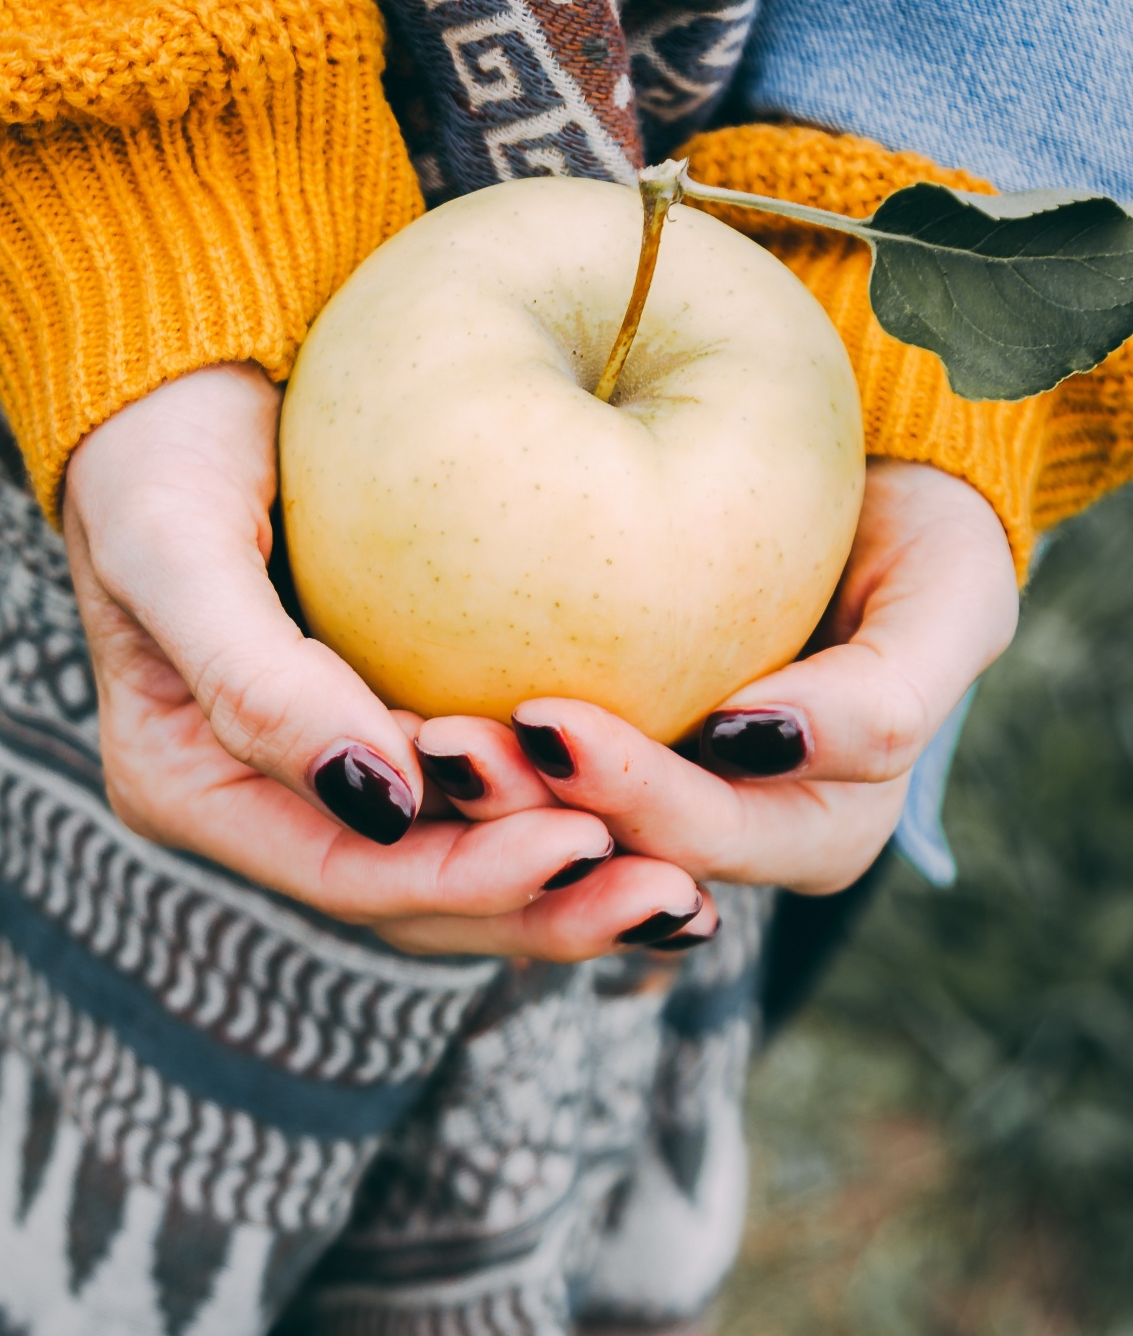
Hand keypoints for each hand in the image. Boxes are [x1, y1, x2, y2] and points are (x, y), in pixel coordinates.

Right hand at [62, 363, 704, 957]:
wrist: (184, 357)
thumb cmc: (160, 435)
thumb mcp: (177, 544)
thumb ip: (254, 682)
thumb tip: (381, 803)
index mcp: (195, 789)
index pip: (348, 876)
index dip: (467, 881)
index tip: (581, 841)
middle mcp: (272, 802)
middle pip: (420, 902)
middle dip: (544, 909)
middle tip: (673, 895)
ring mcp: (344, 769)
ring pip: (469, 866)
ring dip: (575, 885)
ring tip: (687, 891)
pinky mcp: (408, 720)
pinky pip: (498, 793)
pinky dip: (576, 810)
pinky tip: (666, 815)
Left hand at [416, 461, 1018, 897]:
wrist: (862, 480)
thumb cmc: (921, 536)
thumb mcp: (952, 599)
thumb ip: (890, 691)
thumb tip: (751, 742)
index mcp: (809, 832)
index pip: (700, 837)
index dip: (629, 796)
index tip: (551, 722)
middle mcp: (718, 843)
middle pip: (600, 855)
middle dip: (520, 816)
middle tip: (446, 743)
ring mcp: (641, 810)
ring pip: (538, 844)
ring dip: (466, 808)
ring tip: (403, 736)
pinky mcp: (575, 769)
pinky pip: (499, 792)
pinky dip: (443, 763)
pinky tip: (382, 711)